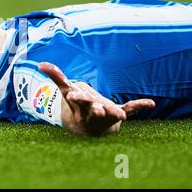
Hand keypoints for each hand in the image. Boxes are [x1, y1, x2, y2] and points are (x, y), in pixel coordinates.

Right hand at [38, 62, 154, 135]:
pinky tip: (151, 103)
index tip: (73, 96)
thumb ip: (56, 76)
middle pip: (92, 110)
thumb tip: (40, 63)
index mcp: (79, 105)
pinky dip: (139, 106)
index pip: (76, 101)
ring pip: (110, 113)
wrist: (89, 127)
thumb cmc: (77, 105)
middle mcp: (91, 112)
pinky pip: (129, 109)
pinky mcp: (117, 114)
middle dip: (95, 109)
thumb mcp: (67, 90)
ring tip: (121, 114)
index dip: (76, 98)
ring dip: (115, 112)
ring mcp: (106, 114)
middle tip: (99, 109)